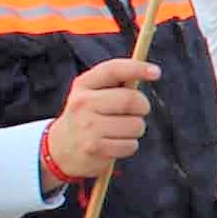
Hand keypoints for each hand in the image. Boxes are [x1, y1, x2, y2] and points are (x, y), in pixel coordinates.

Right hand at [42, 54, 153, 184]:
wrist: (60, 149)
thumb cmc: (88, 116)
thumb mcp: (92, 94)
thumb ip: (116, 83)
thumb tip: (150, 72)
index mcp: (84, 84)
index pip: (113, 70)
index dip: (137, 68)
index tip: (156, 72)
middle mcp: (83, 103)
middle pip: (130, 100)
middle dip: (143, 106)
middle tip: (140, 110)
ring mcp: (88, 126)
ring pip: (135, 125)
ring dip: (137, 128)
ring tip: (123, 130)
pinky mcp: (95, 148)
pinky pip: (130, 145)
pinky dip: (130, 145)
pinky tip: (117, 144)